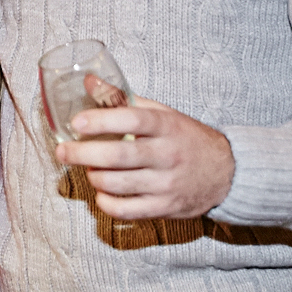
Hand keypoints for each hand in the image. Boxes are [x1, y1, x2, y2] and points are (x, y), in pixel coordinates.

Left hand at [56, 96, 235, 218]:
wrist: (228, 172)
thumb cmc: (186, 138)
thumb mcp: (162, 113)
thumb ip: (124, 99)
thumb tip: (89, 81)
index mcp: (167, 126)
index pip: (132, 120)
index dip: (101, 121)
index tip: (77, 122)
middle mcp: (167, 155)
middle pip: (118, 156)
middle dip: (82, 153)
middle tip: (63, 151)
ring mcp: (167, 184)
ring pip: (117, 183)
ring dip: (94, 176)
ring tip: (88, 167)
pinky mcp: (165, 207)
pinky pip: (126, 210)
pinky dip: (106, 202)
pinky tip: (102, 192)